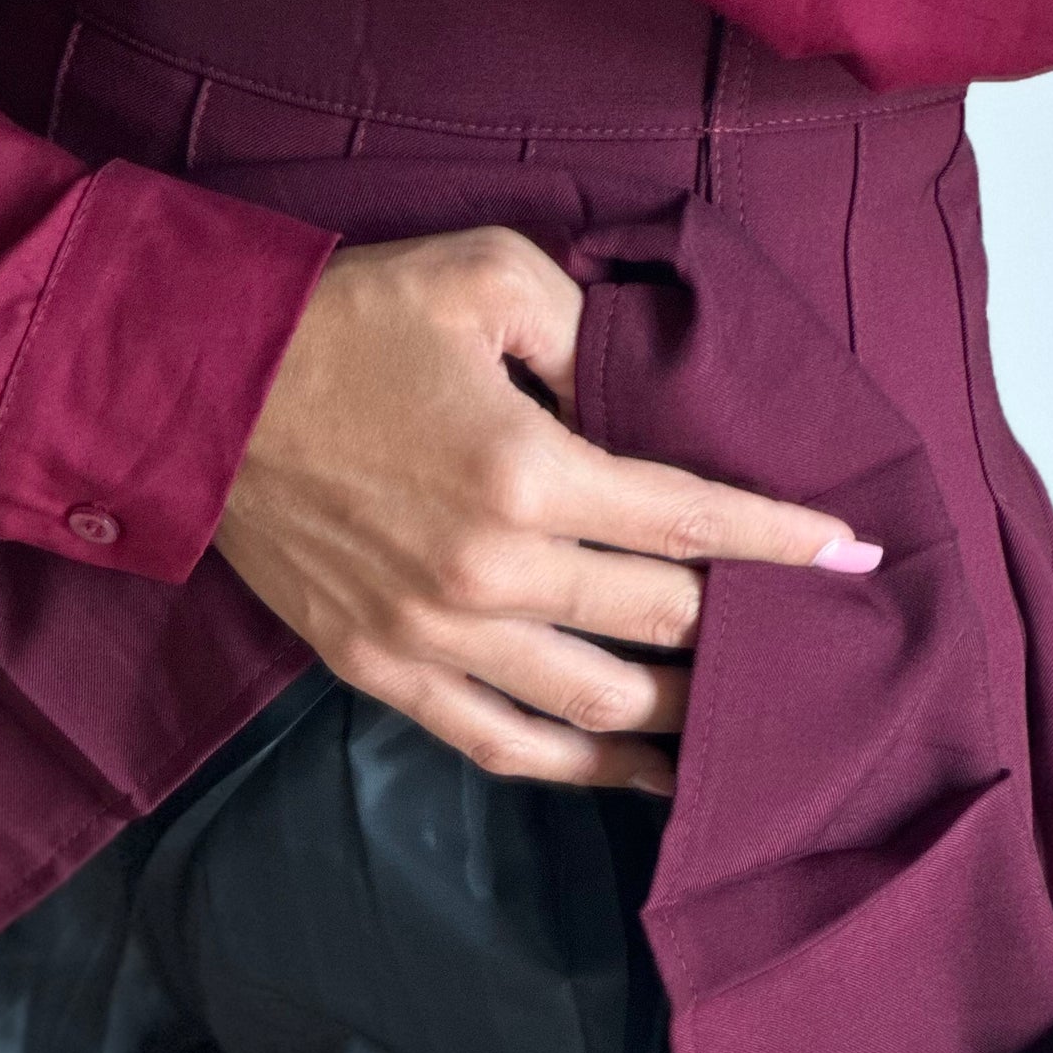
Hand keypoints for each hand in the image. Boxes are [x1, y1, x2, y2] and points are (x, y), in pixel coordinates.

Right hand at [211, 226, 879, 793]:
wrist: (198, 396)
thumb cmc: (346, 323)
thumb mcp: (488, 277)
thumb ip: (592, 332)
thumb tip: (658, 390)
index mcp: (527, 472)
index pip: (692, 518)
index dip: (784, 541)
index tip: (854, 557)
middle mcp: (491, 573)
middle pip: (660, 625)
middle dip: (748, 629)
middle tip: (811, 633)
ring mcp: (435, 638)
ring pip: (596, 708)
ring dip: (682, 718)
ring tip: (746, 719)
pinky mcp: (386, 673)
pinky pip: (502, 746)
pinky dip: (582, 770)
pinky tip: (641, 775)